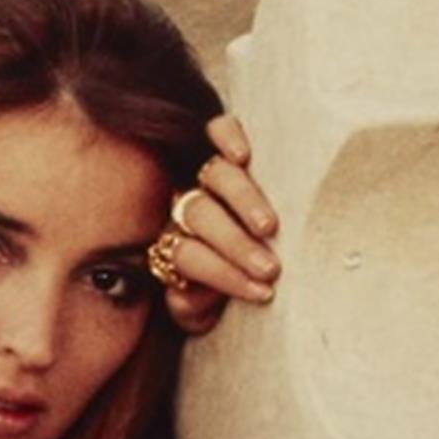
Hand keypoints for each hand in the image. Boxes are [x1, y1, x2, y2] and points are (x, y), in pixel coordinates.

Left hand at [155, 111, 279, 340]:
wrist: (226, 246)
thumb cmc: (218, 280)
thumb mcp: (202, 305)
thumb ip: (192, 308)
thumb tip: (182, 297)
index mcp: (169, 242)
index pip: (187, 255)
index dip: (222, 275)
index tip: (261, 292)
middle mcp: (179, 203)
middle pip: (201, 215)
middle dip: (235, 245)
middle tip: (269, 267)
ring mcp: (196, 169)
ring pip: (214, 177)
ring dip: (242, 201)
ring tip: (268, 226)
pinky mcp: (212, 140)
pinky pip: (212, 130)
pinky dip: (226, 137)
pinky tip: (242, 154)